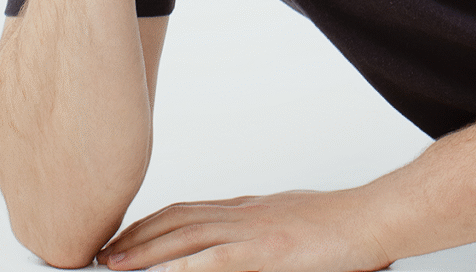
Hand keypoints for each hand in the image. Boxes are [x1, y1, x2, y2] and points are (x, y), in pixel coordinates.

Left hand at [96, 189, 391, 271]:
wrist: (371, 217)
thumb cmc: (337, 225)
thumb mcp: (286, 223)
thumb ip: (255, 230)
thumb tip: (230, 239)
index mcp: (246, 209)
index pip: (186, 210)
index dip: (150, 222)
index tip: (124, 235)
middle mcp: (242, 213)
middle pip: (176, 219)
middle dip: (136, 236)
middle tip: (104, 252)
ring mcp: (253, 229)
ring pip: (186, 235)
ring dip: (146, 250)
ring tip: (116, 264)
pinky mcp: (268, 250)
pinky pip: (218, 258)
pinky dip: (186, 265)